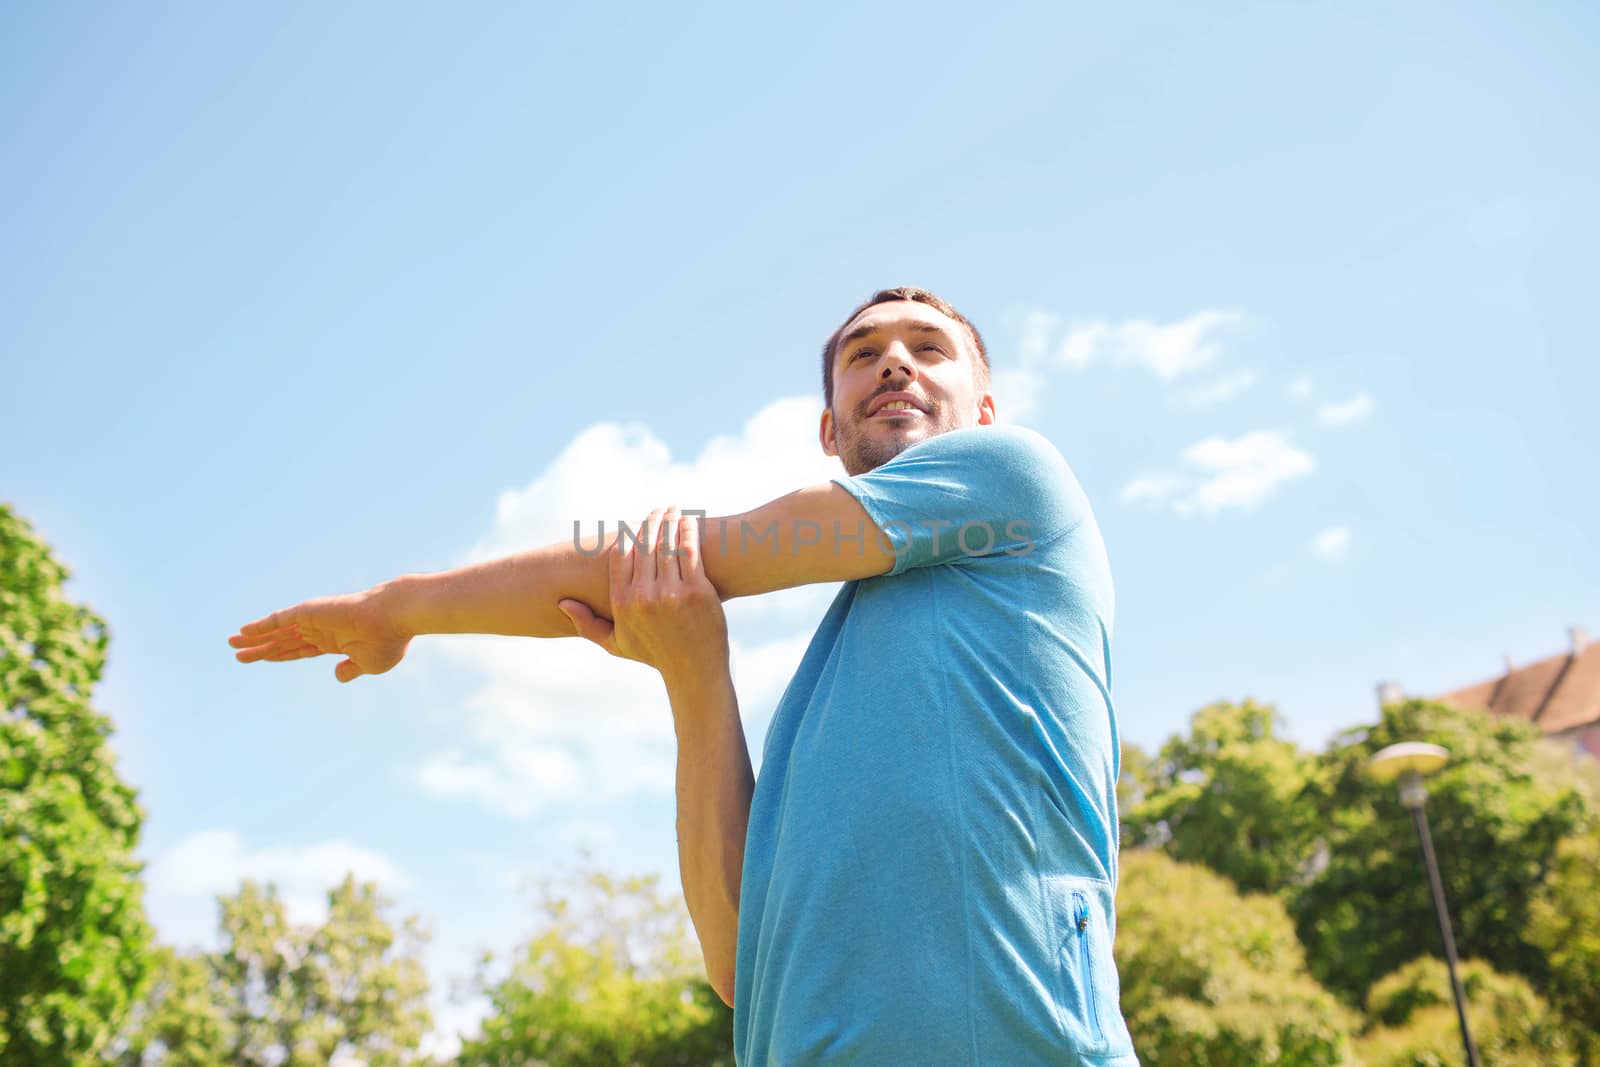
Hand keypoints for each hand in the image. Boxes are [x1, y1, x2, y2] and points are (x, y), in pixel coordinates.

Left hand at [228, 584, 412, 683]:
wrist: (394, 619)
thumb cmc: (388, 641)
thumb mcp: (369, 664)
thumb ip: (351, 670)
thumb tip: (337, 676)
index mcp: (335, 642)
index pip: (301, 649)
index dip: (281, 655)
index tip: (266, 659)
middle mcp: (321, 629)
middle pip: (283, 641)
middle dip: (261, 648)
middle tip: (238, 655)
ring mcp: (315, 620)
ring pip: (277, 631)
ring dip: (254, 638)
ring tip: (231, 643)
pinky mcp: (310, 612)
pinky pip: (280, 618)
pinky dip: (262, 624)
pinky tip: (244, 630)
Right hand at [557, 504, 729, 685]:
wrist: (694, 672)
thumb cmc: (654, 656)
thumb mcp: (616, 644)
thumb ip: (587, 624)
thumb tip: (564, 602)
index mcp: (622, 603)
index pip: (619, 555)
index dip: (628, 534)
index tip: (635, 525)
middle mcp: (643, 596)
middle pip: (643, 545)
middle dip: (651, 521)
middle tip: (659, 510)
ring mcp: (671, 593)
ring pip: (666, 544)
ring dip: (670, 520)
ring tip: (674, 510)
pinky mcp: (696, 591)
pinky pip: (689, 551)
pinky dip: (688, 532)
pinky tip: (689, 522)